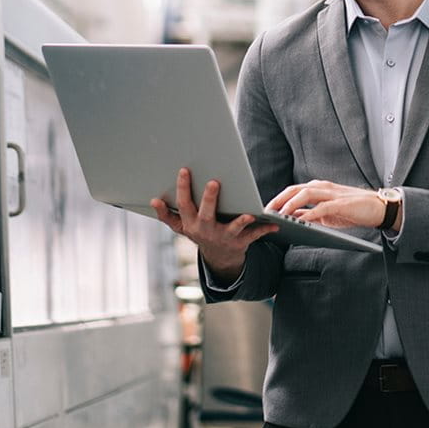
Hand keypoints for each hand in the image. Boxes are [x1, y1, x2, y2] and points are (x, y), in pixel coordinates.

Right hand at [151, 168, 278, 281]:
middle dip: (210, 199)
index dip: (183, 188)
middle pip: (206, 214)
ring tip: (248, 215)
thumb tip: (153, 200)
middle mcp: (206, 230)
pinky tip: (275, 225)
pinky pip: (254, 235)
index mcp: (191, 224)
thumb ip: (167, 215)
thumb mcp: (181, 227)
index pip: (184, 204)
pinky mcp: (240, 242)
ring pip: (232, 228)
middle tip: (214, 182)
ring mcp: (224, 236)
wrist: (219, 257)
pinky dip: (265, 230)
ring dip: (241, 221)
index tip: (185, 170)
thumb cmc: (200, 232)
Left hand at [266, 180, 395, 230]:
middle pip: (295, 189)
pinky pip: (322, 207)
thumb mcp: (328, 213)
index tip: (266, 209)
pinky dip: (310, 213)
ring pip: (306, 194)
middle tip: (266, 211)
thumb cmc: (353, 211)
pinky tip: (300, 221)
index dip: (278, 199)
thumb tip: (293, 219)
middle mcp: (323, 187)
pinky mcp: (341, 204)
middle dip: (279, 199)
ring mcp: (332, 194)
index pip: (294, 191)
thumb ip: (311, 213)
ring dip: (290, 204)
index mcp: (319, 188)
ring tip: (279, 215)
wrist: (378, 209)